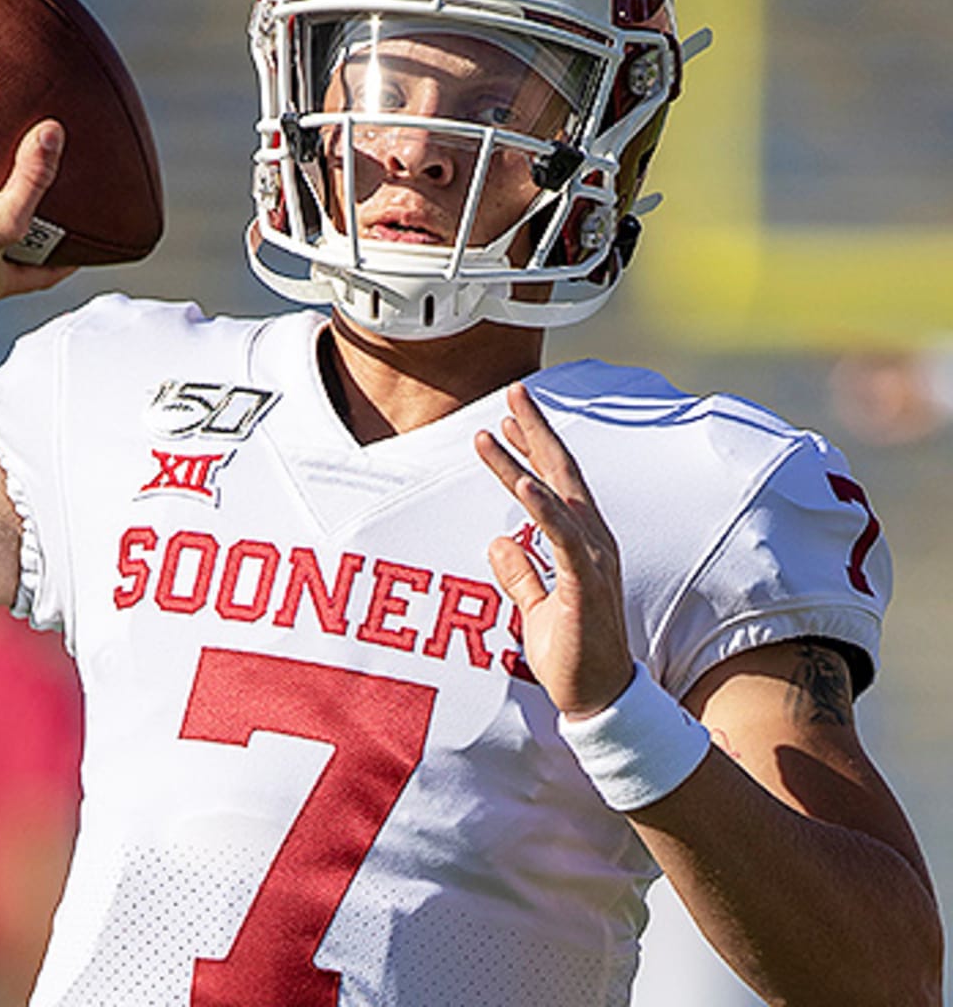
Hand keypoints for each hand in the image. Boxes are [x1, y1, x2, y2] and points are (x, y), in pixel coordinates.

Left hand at [475, 382, 632, 718]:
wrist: (599, 701)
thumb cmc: (571, 655)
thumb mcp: (535, 608)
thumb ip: (520, 574)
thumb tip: (497, 542)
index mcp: (581, 544)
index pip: (556, 483)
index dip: (532, 449)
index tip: (506, 420)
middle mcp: (592, 542)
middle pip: (562, 473)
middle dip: (536, 430)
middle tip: (513, 392)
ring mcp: (592, 560)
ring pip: (556, 496)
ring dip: (524, 460)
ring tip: (493, 426)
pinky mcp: (585, 584)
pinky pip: (562, 539)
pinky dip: (543, 509)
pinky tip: (524, 485)